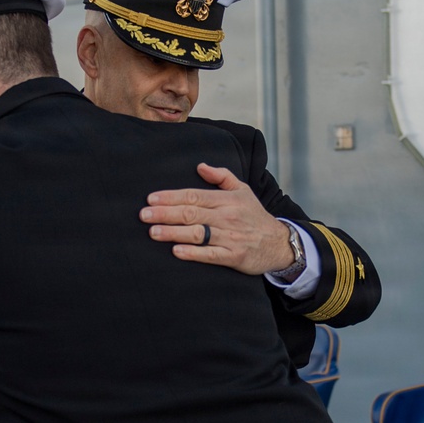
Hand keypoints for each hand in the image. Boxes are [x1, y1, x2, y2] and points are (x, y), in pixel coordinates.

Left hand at [139, 163, 294, 274]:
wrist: (280, 243)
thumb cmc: (255, 216)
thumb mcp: (243, 190)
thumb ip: (221, 176)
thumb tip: (200, 166)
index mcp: (226, 200)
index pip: (194, 195)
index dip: (171, 197)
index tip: (151, 199)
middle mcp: (227, 217)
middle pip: (191, 213)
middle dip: (165, 213)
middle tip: (144, 215)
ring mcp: (230, 237)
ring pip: (197, 233)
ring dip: (173, 233)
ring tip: (153, 232)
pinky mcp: (235, 256)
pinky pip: (211, 255)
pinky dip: (193, 253)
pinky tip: (176, 251)